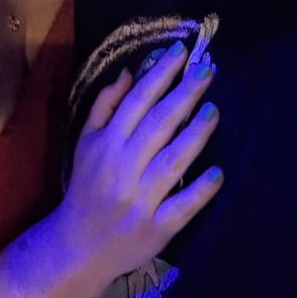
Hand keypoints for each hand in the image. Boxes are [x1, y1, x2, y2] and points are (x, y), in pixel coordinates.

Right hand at [56, 41, 221, 284]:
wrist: (78, 246)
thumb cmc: (86, 186)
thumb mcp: (85, 141)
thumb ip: (105, 105)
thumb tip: (130, 72)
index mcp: (105, 143)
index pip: (137, 101)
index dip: (160, 73)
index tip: (181, 51)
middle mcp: (123, 168)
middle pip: (159, 124)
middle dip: (185, 94)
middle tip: (207, 71)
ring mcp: (141, 199)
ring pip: (173, 161)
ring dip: (196, 135)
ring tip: (214, 111)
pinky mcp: (156, 228)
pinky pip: (182, 206)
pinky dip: (200, 190)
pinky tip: (218, 172)